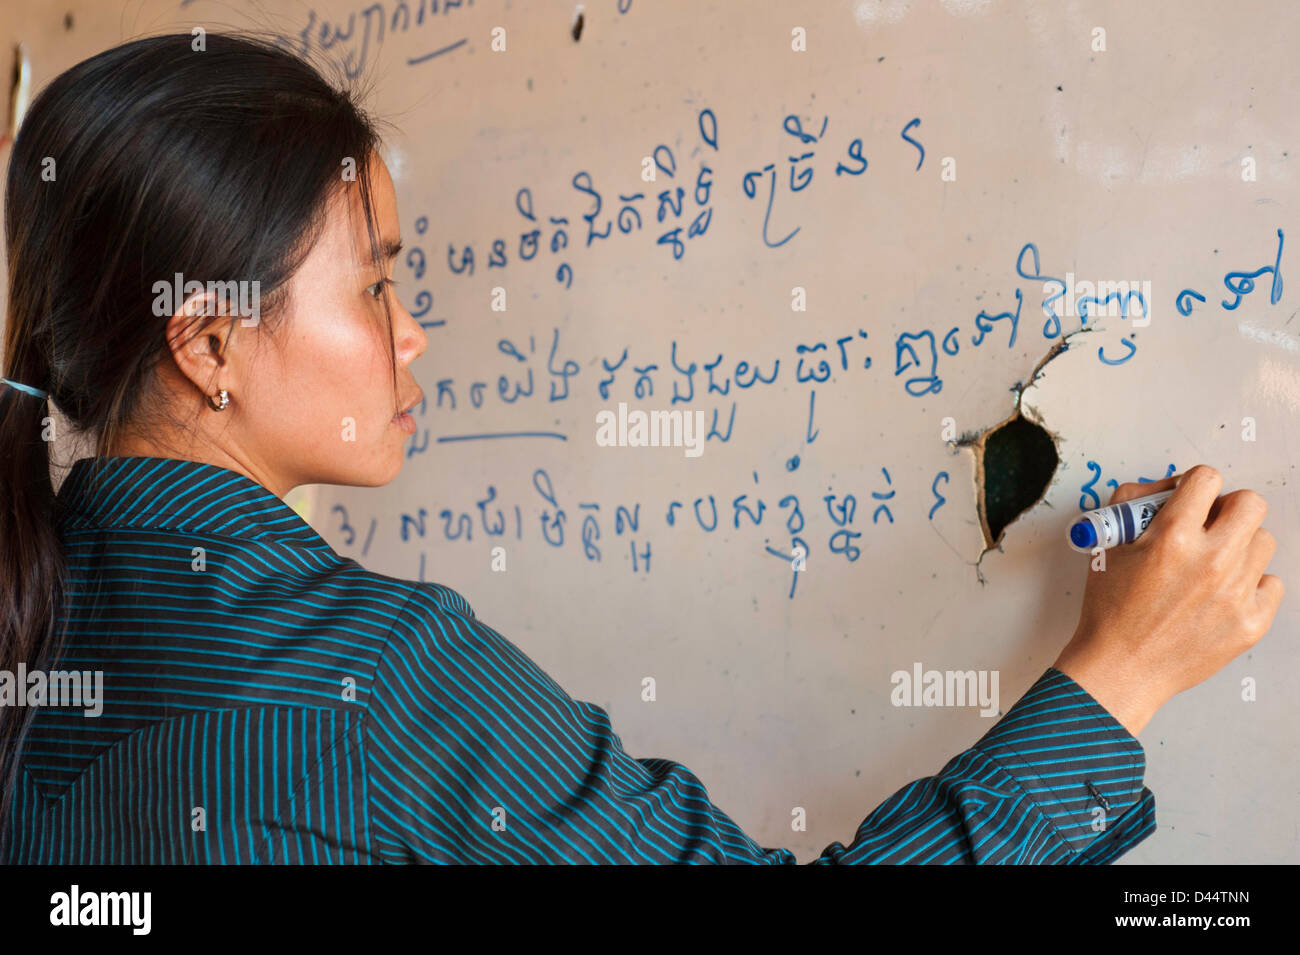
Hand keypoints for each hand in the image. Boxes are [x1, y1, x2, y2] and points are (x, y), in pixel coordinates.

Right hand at [1052, 465, 1283, 736]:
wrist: (1121, 668)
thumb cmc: (1111, 611)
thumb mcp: (1106, 545)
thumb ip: (1133, 504)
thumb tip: (1166, 489)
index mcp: (1171, 537)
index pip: (1207, 478)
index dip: (1195, 485)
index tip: (1191, 498)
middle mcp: (1210, 562)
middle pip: (1250, 503)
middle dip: (1228, 508)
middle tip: (1210, 525)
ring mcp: (1235, 593)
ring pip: (1263, 542)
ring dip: (1239, 546)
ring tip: (1212, 565)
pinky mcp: (1251, 622)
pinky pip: (1272, 583)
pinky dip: (1251, 584)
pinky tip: (1223, 593)